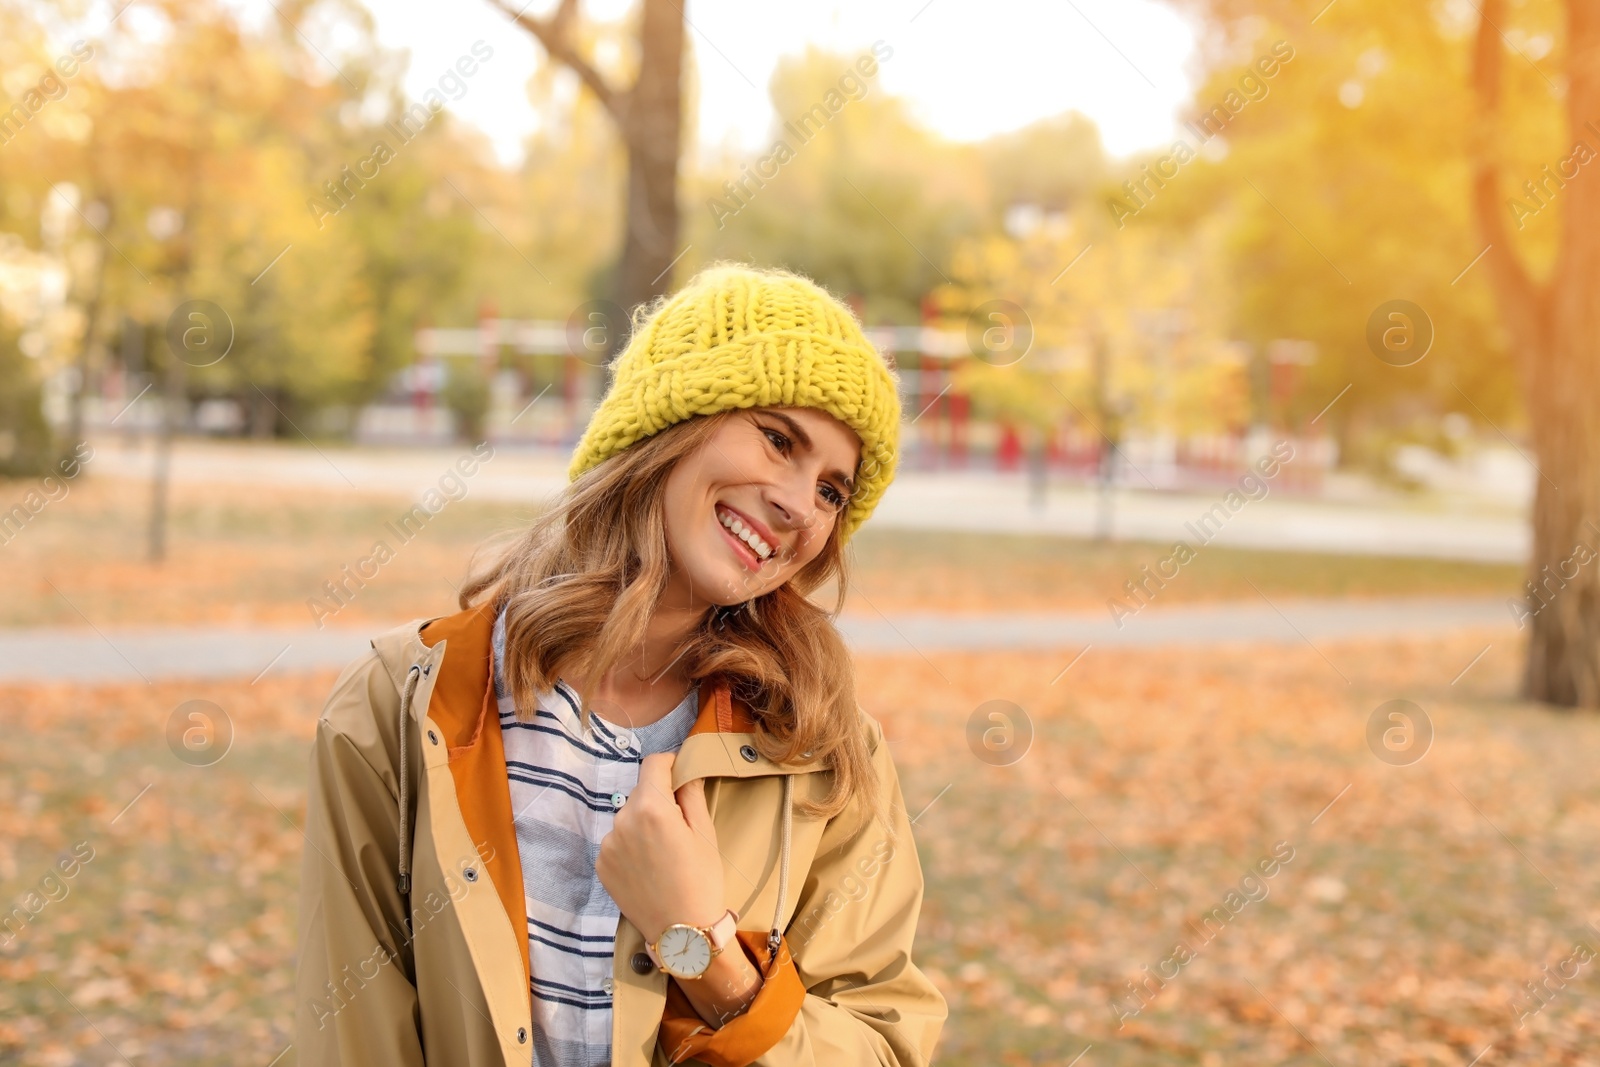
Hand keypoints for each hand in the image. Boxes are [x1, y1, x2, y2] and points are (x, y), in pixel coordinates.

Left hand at [597, 752, 725, 941]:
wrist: (682, 932)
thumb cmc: (702, 881)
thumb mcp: (705, 833)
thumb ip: (691, 794)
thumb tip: (684, 772)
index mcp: (651, 808)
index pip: (653, 764)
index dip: (670, 764)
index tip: (680, 773)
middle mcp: (622, 821)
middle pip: (641, 792)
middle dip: (658, 800)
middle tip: (679, 826)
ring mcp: (608, 844)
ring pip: (628, 817)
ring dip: (643, 822)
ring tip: (663, 852)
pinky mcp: (601, 864)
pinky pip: (617, 841)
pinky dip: (631, 845)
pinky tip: (649, 866)